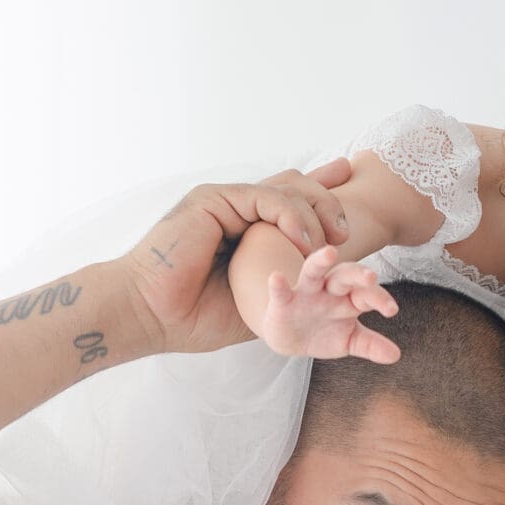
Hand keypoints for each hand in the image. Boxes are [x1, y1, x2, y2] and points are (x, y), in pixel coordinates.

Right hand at [116, 162, 352, 356]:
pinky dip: (292, 217)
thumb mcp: (258, 301)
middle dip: (328, 199)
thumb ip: (285, 284)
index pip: (290, 205)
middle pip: (293, 187)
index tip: (351, 202)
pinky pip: (266, 197)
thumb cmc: (195, 318)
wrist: (153, 316)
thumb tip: (321, 289)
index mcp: (244, 231)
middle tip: (348, 230)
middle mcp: (235, 211)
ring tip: (335, 241)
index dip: (322, 197)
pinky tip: (305, 242)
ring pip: (286, 188)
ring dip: (317, 212)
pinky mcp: (214, 200)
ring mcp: (225, 202)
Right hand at [262, 246, 401, 360]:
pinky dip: (278, 284)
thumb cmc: (325, 332)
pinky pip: (280, 290)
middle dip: (357, 274)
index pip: (366, 294)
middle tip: (371, 276)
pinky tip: (276, 277)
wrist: (291, 339)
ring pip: (314, 271)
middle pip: (345, 276)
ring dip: (321, 261)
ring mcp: (305, 293)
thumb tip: (396, 356)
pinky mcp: (283, 301)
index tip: (391, 310)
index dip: (379, 298)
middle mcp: (329, 290)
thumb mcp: (349, 341)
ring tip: (330, 252)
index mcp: (349, 299)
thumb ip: (371, 346)